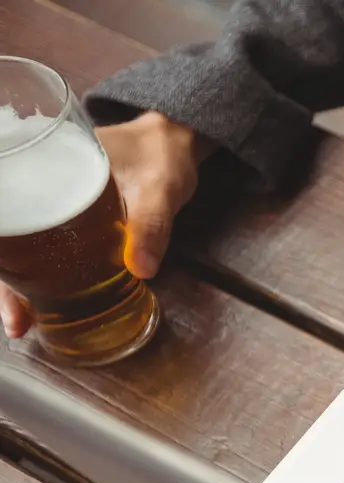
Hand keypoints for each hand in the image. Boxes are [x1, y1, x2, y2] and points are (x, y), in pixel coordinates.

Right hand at [1, 112, 205, 337]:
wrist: (172, 143)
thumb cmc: (160, 156)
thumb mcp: (160, 187)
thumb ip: (151, 224)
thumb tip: (141, 270)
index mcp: (43, 163)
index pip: (5, 206)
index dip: (1, 249)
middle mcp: (36, 184)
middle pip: (8, 234)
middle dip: (3, 282)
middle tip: (16, 322)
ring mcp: (50, 204)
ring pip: (22, 247)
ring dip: (16, 285)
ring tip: (22, 323)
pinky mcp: (67, 220)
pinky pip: (45, 249)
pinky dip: (39, 276)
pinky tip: (41, 305)